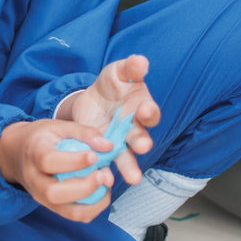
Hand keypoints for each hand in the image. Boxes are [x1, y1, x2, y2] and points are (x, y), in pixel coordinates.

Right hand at [0, 119, 115, 221]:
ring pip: (66, 210)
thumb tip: (108, 146)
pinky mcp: (51, 206)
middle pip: (54, 192)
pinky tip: (101, 193)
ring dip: (92, 202)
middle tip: (104, 175)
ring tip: (106, 185)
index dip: (74, 161)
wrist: (16, 153)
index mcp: (34, 153)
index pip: (49, 161)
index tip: (94, 156)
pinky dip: (92, 209)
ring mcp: (41, 196)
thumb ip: (83, 132)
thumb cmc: (40, 138)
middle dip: (84, 187)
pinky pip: (73, 216)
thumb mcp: (58, 126)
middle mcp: (34, 179)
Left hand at [57, 55, 159, 184]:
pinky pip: (106, 162)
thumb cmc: (111, 84)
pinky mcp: (103, 150)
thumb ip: (130, 69)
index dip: (148, 112)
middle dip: (142, 142)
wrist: (91, 101)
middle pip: (141, 137)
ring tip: (134, 178)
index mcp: (140, 107)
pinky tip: (106, 179)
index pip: (150, 112)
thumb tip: (141, 61)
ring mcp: (119, 141)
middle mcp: (133, 128)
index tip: (144, 110)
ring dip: (131, 167)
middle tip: (143, 146)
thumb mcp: (117, 72)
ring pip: (127, 156)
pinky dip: (107, 170)